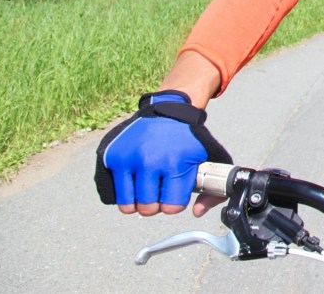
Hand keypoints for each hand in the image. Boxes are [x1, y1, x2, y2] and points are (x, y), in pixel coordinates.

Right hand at [94, 91, 231, 214]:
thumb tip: (197, 213)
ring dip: (138, 201)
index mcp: (174, 164)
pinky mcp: (112, 156)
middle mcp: (148, 162)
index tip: (174, 195)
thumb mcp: (207, 159)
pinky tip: (135, 179)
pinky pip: (113, 192)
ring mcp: (127, 159)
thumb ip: (211, 190)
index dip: (174, 204)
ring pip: (128, 205)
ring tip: (147, 187)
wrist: (167, 111)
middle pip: (148, 209)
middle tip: (160, 190)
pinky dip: (124, 191)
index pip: (170, 207)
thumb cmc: (188, 139)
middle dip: (156, 204)